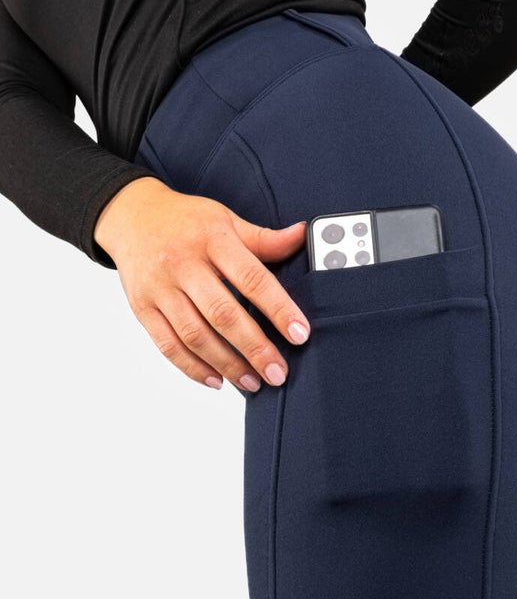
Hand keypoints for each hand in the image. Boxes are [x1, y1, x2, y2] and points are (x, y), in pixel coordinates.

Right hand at [94, 176, 310, 392]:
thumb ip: (263, 239)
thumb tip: (302, 237)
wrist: (132, 216)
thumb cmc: (186, 221)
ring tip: (253, 382)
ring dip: (226, 364)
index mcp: (212, 239)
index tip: (300, 334)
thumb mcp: (226, 220)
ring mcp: (160, 288)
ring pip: (195, 335)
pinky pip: (168, 344)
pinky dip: (193, 367)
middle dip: (254, 348)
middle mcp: (184, 264)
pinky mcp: (142, 308)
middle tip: (278, 372)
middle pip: (223, 313)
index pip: (251, 278)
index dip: (278, 308)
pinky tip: (216, 380)